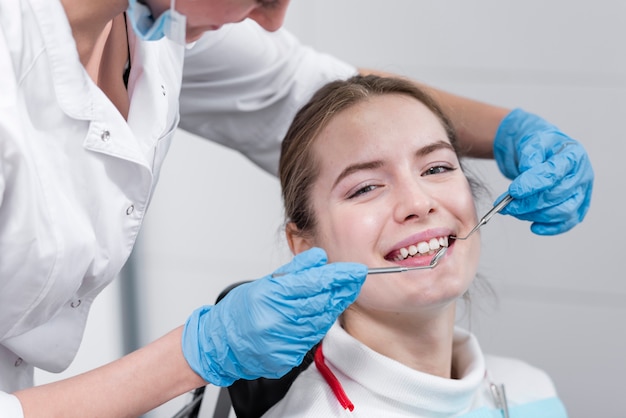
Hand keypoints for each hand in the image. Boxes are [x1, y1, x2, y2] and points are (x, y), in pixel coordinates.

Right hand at [181, 247, 366, 385]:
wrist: (220, 344)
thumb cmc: (239, 312)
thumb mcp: (263, 283)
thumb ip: (294, 271)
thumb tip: (319, 258)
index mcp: (270, 297)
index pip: (313, 283)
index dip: (338, 276)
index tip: (355, 271)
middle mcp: (276, 320)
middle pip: (320, 303)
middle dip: (341, 290)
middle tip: (355, 279)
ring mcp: (282, 342)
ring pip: (319, 321)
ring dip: (333, 307)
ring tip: (342, 294)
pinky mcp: (286, 357)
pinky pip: (310, 339)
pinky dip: (319, 325)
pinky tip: (323, 315)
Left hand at [493, 108, 593, 234]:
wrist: (541, 152)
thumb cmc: (538, 146)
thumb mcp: (531, 142)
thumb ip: (530, 156)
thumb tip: (527, 173)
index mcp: (573, 155)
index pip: (553, 174)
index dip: (532, 184)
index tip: (513, 191)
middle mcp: (582, 175)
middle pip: (556, 196)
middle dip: (527, 203)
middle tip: (505, 205)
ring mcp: (581, 193)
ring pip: (561, 212)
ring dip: (533, 215)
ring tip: (512, 210)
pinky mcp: (576, 207)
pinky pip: (566, 222)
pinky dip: (550, 228)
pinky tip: (534, 227)